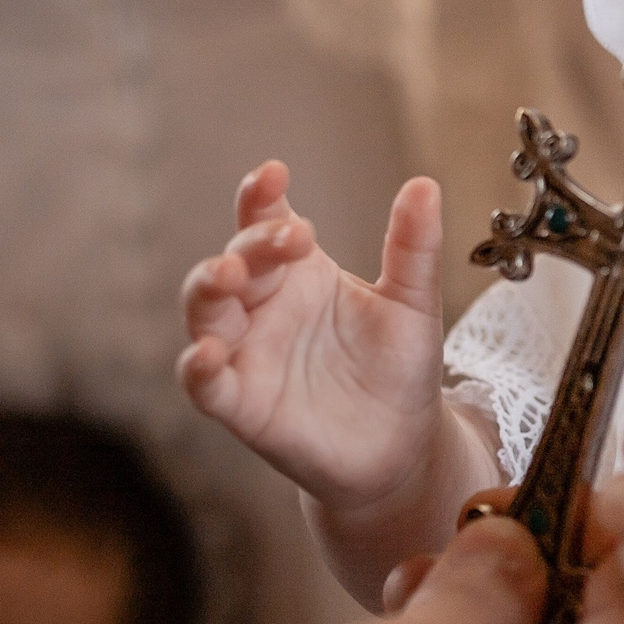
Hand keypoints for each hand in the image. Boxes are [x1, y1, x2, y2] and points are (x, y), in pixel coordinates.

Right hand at [178, 162, 446, 510]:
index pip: (266, 221)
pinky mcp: (241, 404)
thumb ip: (413, 248)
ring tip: (230, 275)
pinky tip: (208, 355)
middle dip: (254, 243)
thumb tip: (425, 185)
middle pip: (235, 259)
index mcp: (299, 271)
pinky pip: (204, 383)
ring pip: (204, 311)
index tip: (275, 175)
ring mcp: (247, 352)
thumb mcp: (413, 305)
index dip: (261, 195)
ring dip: (208, 288)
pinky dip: (198, 368)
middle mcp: (263, 305)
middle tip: (291, 238)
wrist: (401, 449)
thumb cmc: (399, 370)